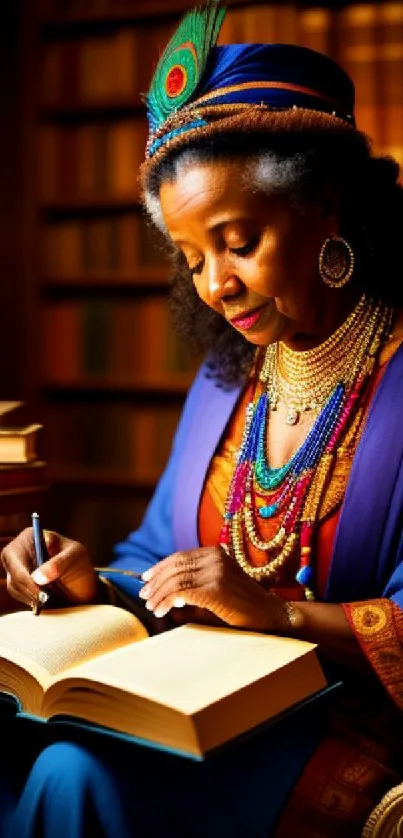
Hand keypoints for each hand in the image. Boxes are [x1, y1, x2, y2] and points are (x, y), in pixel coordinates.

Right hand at [1, 527, 98, 608]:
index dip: (23, 575)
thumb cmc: (78, 560)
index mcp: (30, 537)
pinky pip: (18, 594)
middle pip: (13, 574)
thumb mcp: (75, 557)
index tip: (39, 591)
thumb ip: (59, 563)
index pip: (15, 557)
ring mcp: (17, 568)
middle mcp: (19, 551)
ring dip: (30, 596)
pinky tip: (43, 601)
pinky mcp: (19, 583)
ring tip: (48, 599)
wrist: (81, 577)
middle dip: (28, 589)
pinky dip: (30, 600)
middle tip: (44, 600)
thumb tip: (37, 577)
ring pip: (14, 586)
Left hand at [139, 546, 288, 632]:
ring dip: (159, 593)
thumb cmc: (244, 607)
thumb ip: (195, 585)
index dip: (159, 567)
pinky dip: (167, 601)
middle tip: (144, 595)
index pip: (179, 557)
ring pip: (175, 579)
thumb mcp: (218, 588)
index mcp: (216, 552)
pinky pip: (181, 592)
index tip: (145, 579)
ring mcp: (216, 571)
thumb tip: (165, 595)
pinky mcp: (215, 589)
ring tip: (150, 606)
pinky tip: (161, 611)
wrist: (272, 615)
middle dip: (155, 581)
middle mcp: (215, 557)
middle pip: (174, 566)